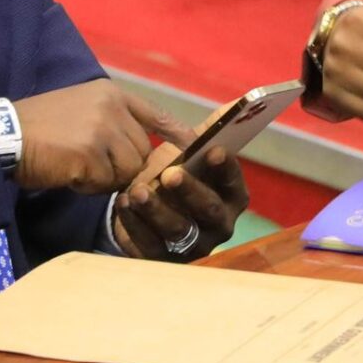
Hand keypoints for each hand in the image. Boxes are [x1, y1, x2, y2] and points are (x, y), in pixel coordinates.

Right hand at [13, 80, 178, 193]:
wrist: (4, 136)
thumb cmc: (39, 126)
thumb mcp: (80, 108)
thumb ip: (112, 122)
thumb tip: (142, 152)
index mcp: (111, 93)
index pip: (155, 114)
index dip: (177, 133)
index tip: (196, 146)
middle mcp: (111, 107)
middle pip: (142, 151)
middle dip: (123, 167)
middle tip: (90, 165)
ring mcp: (102, 129)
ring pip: (128, 170)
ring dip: (106, 178)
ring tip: (76, 166)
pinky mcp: (90, 154)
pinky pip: (105, 183)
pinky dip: (88, 186)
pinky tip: (68, 173)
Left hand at [112, 132, 249, 262]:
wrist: (149, 210)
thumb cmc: (178, 175)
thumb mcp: (192, 154)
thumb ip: (211, 132)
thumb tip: (238, 103)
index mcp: (231, 196)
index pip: (234, 182)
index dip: (226, 168)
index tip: (213, 150)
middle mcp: (219, 224)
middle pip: (209, 210)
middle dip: (190, 190)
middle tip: (170, 173)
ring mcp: (193, 246)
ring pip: (178, 229)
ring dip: (157, 209)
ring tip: (137, 190)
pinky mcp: (164, 259)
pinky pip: (150, 245)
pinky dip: (135, 224)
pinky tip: (123, 204)